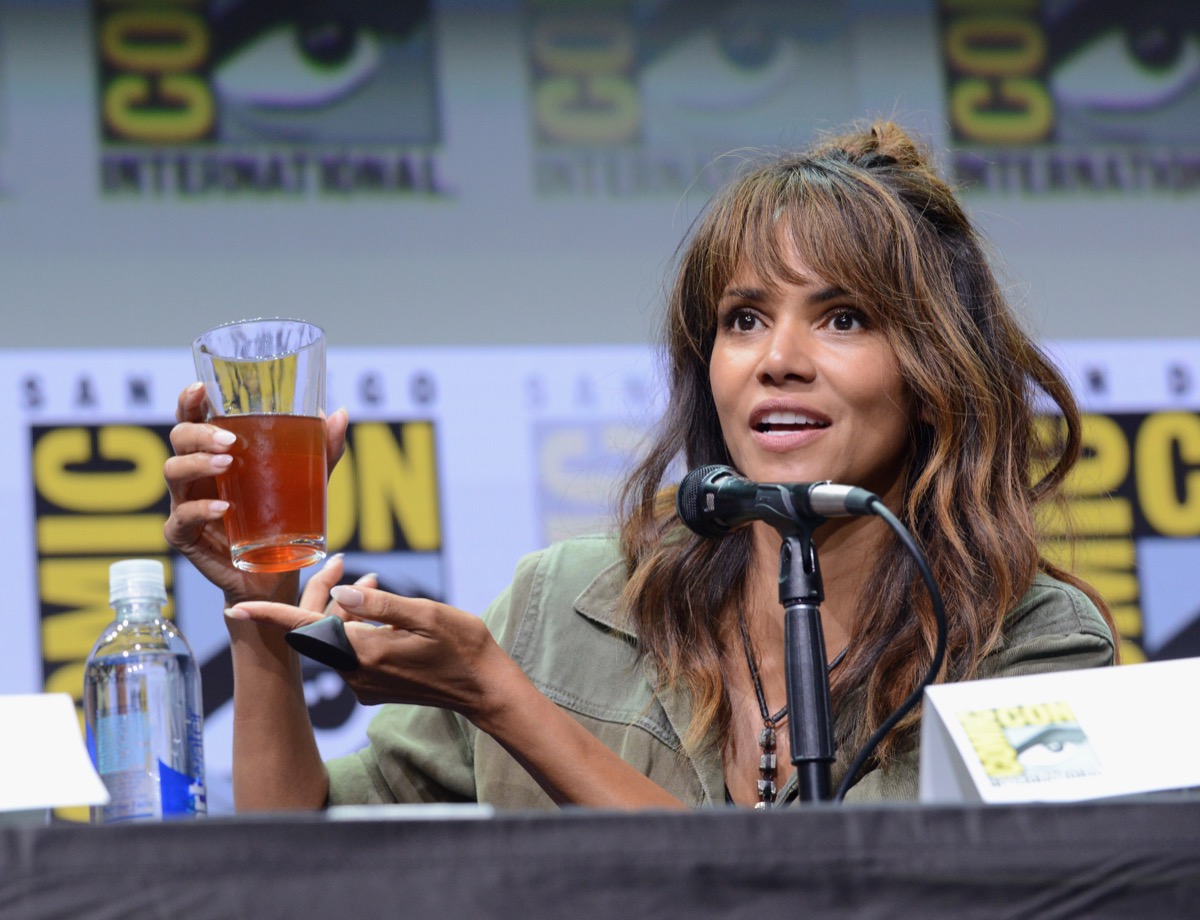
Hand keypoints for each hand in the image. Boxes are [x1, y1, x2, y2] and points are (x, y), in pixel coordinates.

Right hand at [163, 381, 349, 604]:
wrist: (275, 573)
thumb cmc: (283, 519)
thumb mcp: (306, 481)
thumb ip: (320, 449)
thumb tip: (338, 413)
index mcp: (214, 452)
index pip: (193, 418)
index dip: (189, 401)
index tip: (201, 389)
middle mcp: (195, 474)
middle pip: (178, 439)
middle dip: (199, 433)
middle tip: (230, 440)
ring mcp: (185, 503)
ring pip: (173, 472)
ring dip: (198, 464)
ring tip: (227, 464)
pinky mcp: (185, 535)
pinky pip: (182, 518)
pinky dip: (200, 510)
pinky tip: (224, 508)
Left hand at [227, 558, 510, 718]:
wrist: (485, 690)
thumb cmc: (463, 647)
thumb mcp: (427, 615)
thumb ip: (381, 605)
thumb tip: (341, 594)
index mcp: (367, 652)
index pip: (308, 631)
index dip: (271, 617)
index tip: (238, 609)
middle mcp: (358, 673)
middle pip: (324, 631)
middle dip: (331, 600)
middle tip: (361, 574)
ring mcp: (365, 685)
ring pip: (340, 640)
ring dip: (352, 614)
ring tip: (384, 588)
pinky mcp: (375, 688)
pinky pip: (355, 653)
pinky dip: (362, 630)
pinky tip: (389, 617)